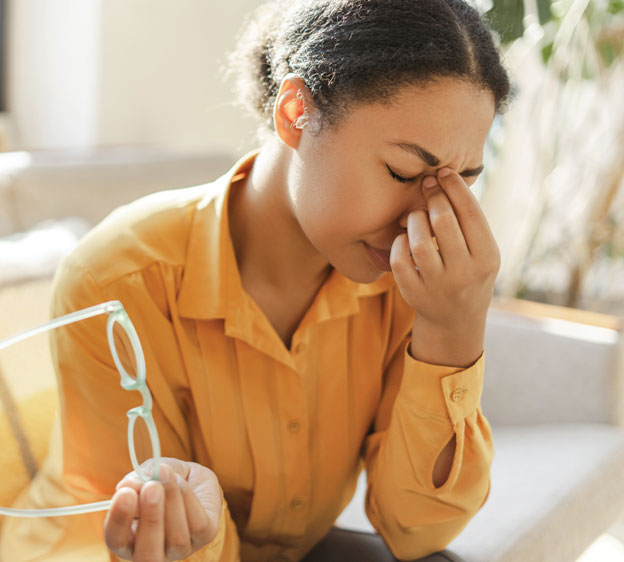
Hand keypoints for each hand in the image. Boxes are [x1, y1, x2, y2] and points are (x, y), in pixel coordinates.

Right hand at [104, 458, 221, 561]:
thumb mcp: (149, 472)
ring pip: (176, 539)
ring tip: (167, 474)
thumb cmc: (165, 479)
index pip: (116, 540)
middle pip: (147, 554)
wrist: (194, 475)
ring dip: (172, 501)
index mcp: (130, 539)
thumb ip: (139, 478)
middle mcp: (154, 550)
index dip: (118, 520)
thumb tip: (128, 485)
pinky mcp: (205, 536)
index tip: (124, 493)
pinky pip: (198, 524)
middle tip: (151, 487)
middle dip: (150, 519)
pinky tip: (182, 482)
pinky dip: (188, 499)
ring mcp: (180, 548)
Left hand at [390, 167, 499, 366]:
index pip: (471, 213)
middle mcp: (465, 273)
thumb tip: (443, 177)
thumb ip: (469, 222)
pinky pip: (399, 260)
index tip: (442, 172)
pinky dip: (398, 243)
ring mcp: (438, 286)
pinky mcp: (414, 294)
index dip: (454, 187)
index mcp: (488, 258)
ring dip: (414, 220)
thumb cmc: (468, 273)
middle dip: (433, 198)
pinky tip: (404, 239)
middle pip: (444, 221)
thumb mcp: (482, 252)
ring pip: (418, 241)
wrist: (455, 320)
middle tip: (427, 187)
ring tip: (416, 216)